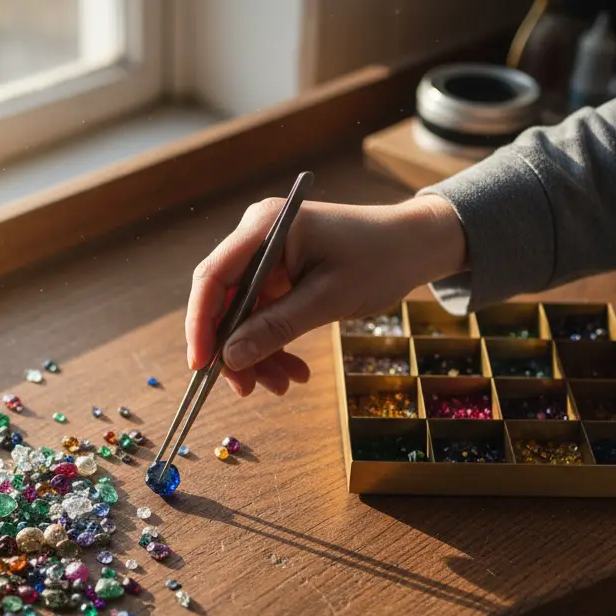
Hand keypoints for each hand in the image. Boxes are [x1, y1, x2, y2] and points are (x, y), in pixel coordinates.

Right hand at [185, 194, 465, 395]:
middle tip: (248, 388)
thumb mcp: (328, 299)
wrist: (414, 246)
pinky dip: (274, 346)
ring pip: (242, 316)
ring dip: (257, 354)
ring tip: (282, 385)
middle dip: (234, 348)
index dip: (201, 323)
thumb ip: (276, 327)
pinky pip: (263, 317)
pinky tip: (292, 372)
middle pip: (223, 301)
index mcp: (264, 227)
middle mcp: (256, 238)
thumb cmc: (378, 259)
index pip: (213, 277)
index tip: (202, 365)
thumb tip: (230, 359)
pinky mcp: (278, 277)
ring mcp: (266, 259)